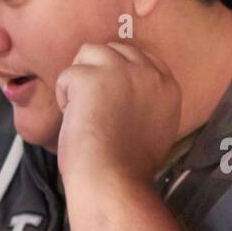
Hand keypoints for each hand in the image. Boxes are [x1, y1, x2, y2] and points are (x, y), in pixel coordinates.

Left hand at [54, 42, 181, 186]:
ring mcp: (121, 72)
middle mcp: (148, 73)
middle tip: (92, 108)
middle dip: (96, 73)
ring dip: (78, 79)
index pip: (140, 56)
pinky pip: (67, 74)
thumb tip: (123, 89)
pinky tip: (73, 119)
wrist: (113, 181)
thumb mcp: (155, 128)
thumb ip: (147, 100)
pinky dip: (63, 97)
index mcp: (168, 86)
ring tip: (82, 111)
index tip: (108, 97)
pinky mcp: (91, 78)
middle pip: (114, 49)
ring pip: (88, 53)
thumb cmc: (127, 166)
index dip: (117, 71)